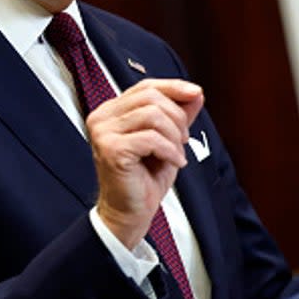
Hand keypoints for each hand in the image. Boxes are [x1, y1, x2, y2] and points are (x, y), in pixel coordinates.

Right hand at [87, 79, 203, 248]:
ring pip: (152, 115)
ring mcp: (103, 133)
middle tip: (183, 140)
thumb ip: (178, 115)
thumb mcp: (167, 140)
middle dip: (176, 117)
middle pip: (150, 97)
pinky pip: (152, 138)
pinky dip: (170, 150)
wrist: (130, 212)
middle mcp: (102, 118)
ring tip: (176, 152)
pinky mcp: (111, 149)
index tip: (196, 93)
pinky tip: (174, 162)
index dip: (173, 87)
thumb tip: (195, 93)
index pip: (145, 86)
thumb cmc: (144, 178)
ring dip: (174, 135)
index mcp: (111, 112)